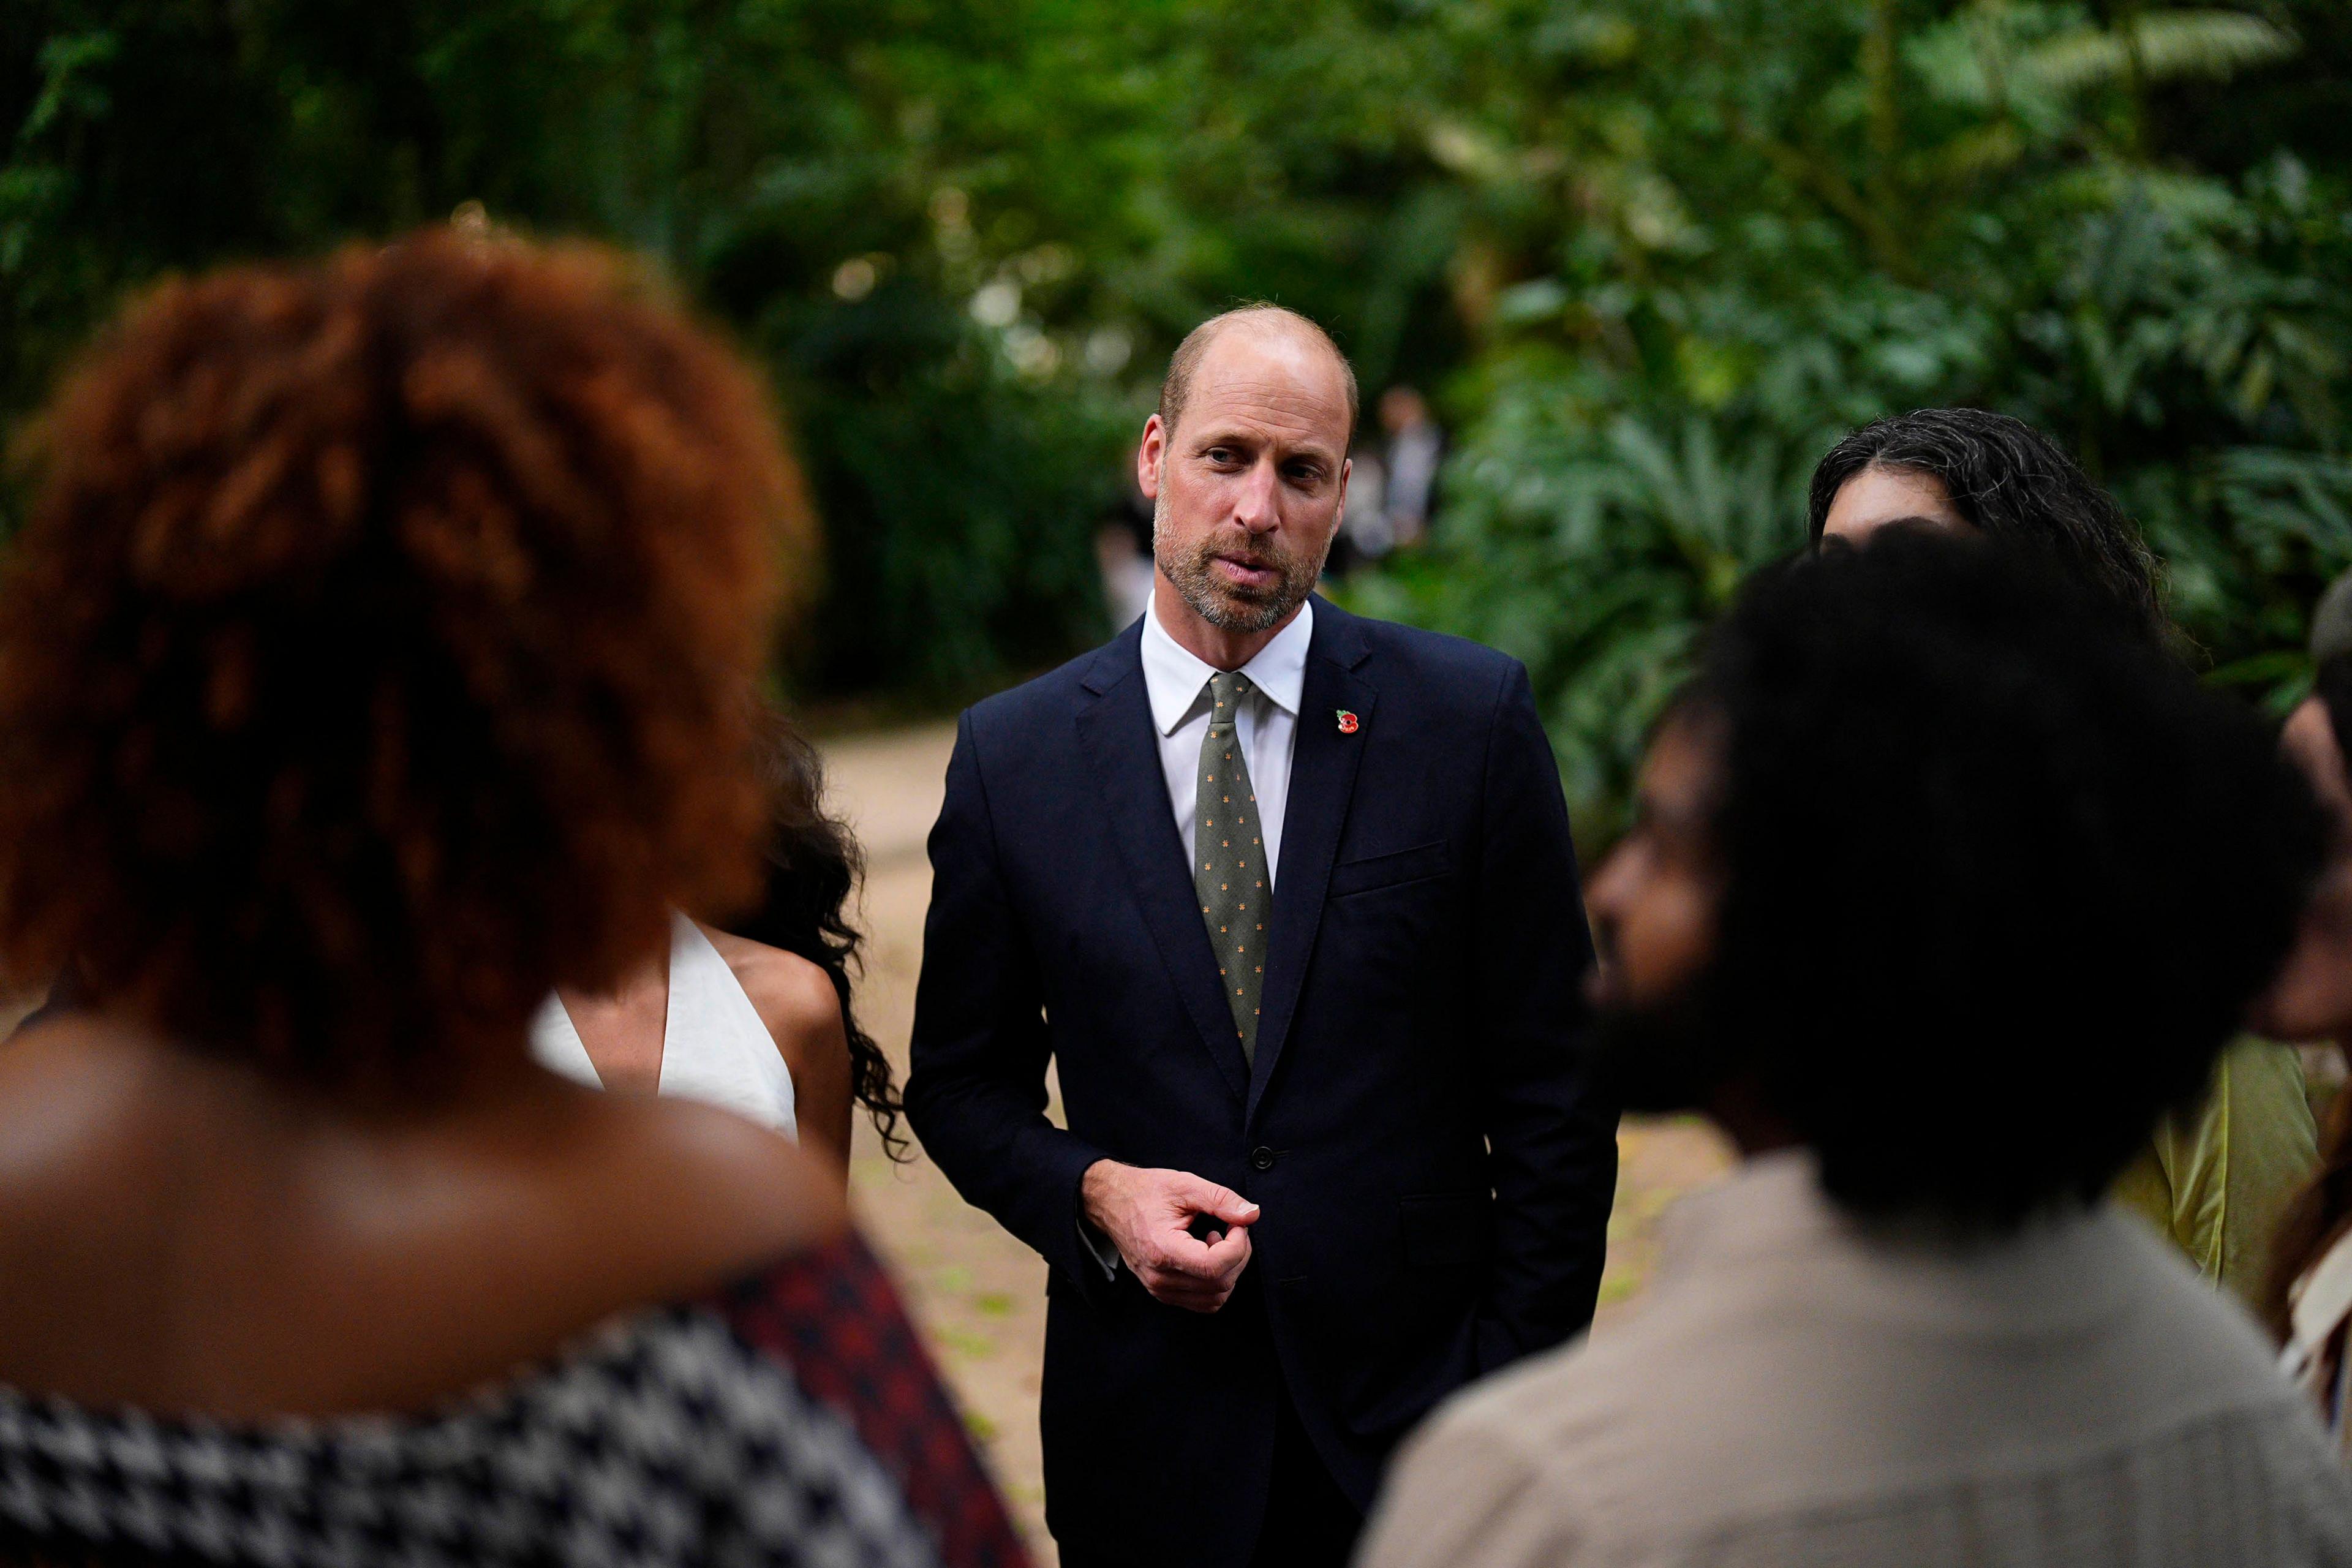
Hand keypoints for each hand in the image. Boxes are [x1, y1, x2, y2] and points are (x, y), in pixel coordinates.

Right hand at [1080, 1160, 1259, 1312]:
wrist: (1111, 1203)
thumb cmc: (1144, 1192)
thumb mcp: (1185, 1185)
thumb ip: (1221, 1200)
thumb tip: (1251, 1214)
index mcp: (1163, 1250)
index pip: (1215, 1267)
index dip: (1238, 1246)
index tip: (1236, 1225)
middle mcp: (1160, 1277)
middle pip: (1220, 1284)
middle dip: (1238, 1254)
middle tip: (1231, 1227)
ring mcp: (1160, 1289)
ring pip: (1215, 1298)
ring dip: (1228, 1270)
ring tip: (1216, 1242)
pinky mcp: (1163, 1292)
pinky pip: (1203, 1301)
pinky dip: (1216, 1282)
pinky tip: (1207, 1255)